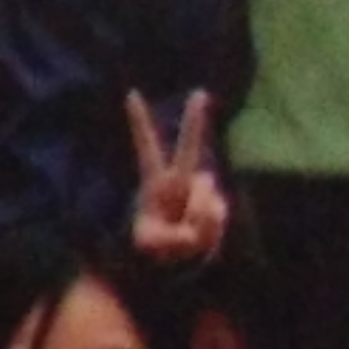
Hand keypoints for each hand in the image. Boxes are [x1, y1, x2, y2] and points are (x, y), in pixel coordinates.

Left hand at [126, 90, 228, 266]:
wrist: (174, 256)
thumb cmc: (154, 247)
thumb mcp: (154, 246)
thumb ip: (175, 238)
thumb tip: (202, 221)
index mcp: (155, 183)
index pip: (146, 148)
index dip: (139, 124)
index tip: (130, 94)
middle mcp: (180, 180)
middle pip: (189, 148)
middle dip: (194, 120)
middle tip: (199, 92)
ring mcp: (199, 188)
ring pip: (207, 200)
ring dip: (199, 222)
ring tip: (185, 234)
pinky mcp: (215, 202)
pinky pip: (218, 215)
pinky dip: (210, 230)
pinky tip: (199, 234)